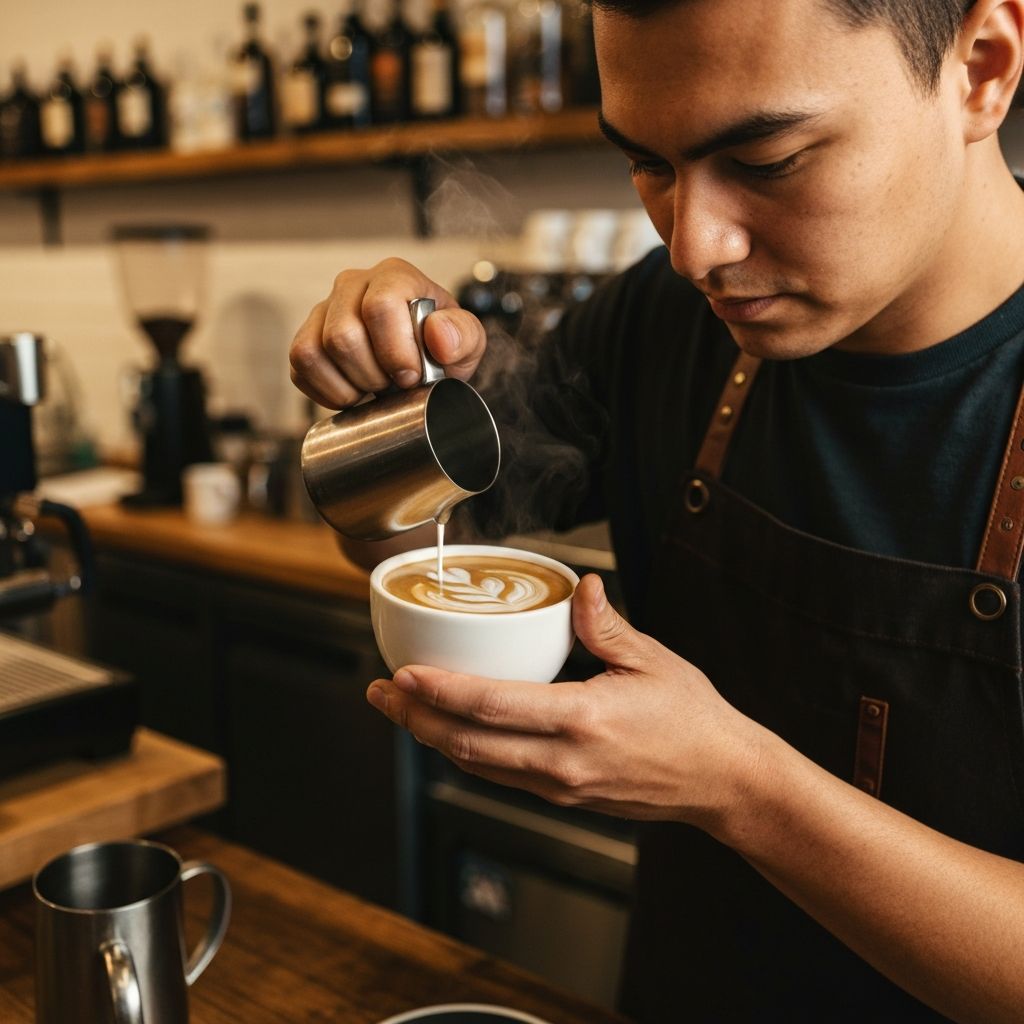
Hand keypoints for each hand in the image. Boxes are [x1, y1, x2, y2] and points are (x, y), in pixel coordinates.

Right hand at [289, 257, 487, 408]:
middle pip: (342, 335)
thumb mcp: (468, 342)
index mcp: (394, 277)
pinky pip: (299, 367)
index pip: (379, 306)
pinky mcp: (306, 338)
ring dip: (348, 385)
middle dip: (372, 375)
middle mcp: (352, 286)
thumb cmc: (441, 346)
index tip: (411, 376)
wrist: (421, 363)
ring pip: (314, 352)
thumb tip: (438, 335)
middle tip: (394, 384)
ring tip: (374, 387)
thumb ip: (463, 335)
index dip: (394, 351)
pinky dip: (326, 391)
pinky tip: (353, 392)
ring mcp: (324, 311)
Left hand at [366, 574, 768, 830]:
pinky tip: (450, 730)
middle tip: (378, 691)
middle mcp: (562, 761)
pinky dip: (465, 751)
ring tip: (400, 709)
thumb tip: (581, 589)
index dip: (438, 690)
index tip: (401, 672)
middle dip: (413, 718)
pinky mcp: (563, 798)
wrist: (722, 781)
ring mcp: (560, 786)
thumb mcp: (653, 660)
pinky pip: (500, 775)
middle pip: (466, 744)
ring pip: (476, 765)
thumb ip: (607, 625)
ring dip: (431, 737)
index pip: (491, 705)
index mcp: (582, 719)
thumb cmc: (693, 719)